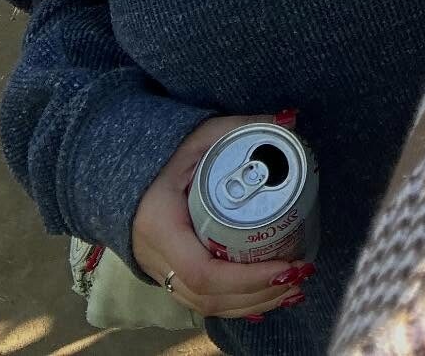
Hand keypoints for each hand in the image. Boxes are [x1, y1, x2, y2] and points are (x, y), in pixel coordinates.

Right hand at [131, 113, 312, 319]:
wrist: (123, 170)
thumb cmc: (165, 153)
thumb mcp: (202, 135)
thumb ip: (242, 126)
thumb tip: (290, 119)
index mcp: (161, 227)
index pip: (203, 271)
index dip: (247, 277)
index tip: (286, 265)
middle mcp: (156, 259)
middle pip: (209, 296)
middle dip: (259, 294)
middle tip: (300, 274)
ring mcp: (160, 272)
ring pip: (206, 304)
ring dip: (253, 303)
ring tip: (294, 287)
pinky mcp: (170, 274)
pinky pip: (203, 300)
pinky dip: (237, 303)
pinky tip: (268, 296)